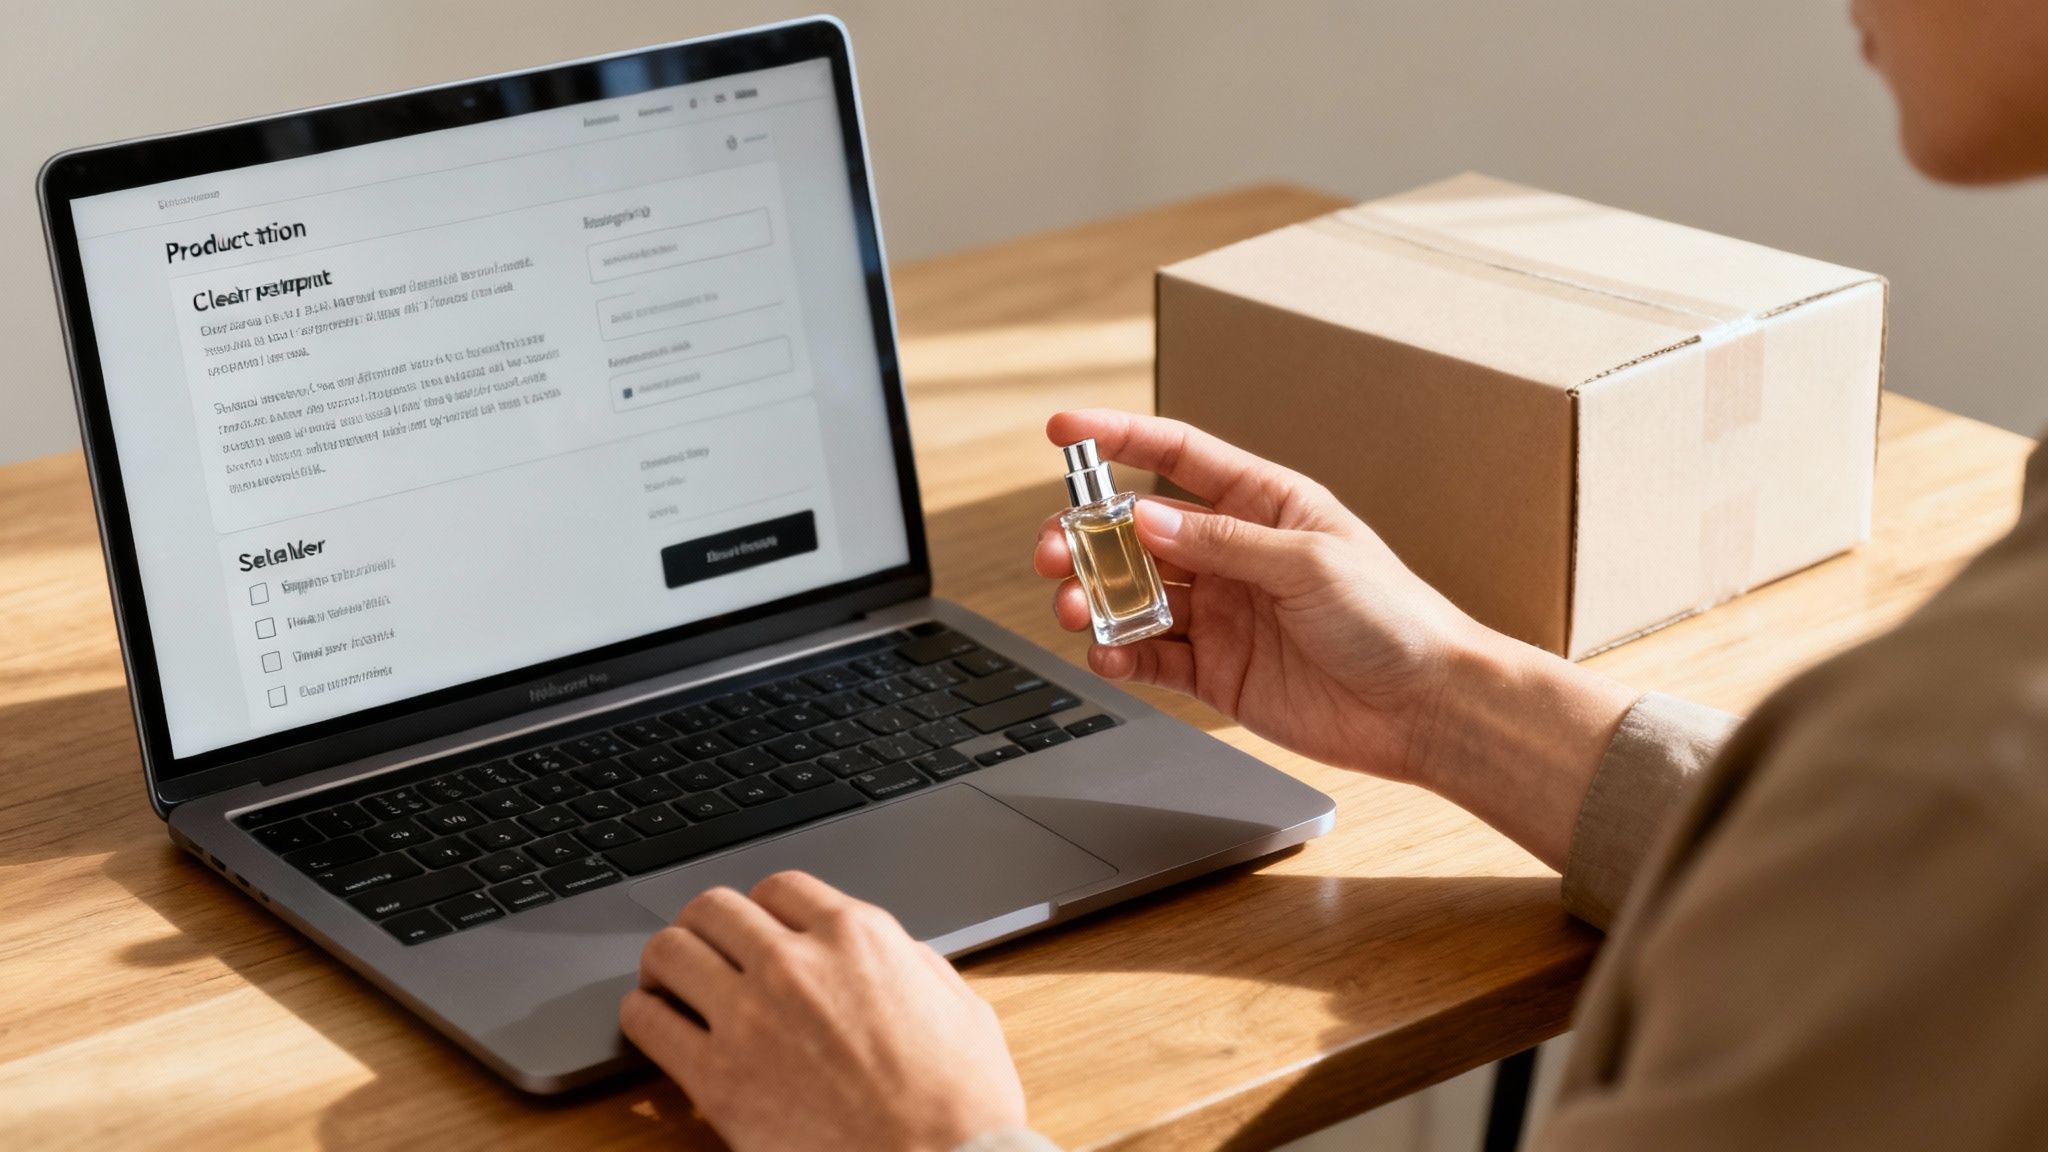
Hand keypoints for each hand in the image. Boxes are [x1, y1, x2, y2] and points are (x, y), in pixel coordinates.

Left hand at [621, 871, 1025, 1151]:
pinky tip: (656, 1024)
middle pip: (714, 907)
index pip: (780, 887)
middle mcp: (795, 962)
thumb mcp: (960, 1005)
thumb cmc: (962, 1102)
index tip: (760, 928)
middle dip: (707, 925)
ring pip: (669, 949)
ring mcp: (749, 1015)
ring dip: (666, 961)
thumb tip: (895, 956)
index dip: (765, 908)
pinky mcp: (716, 1077)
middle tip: (706, 948)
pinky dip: (643, 1014)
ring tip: (669, 981)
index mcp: (857, 937)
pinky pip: (646, 1020)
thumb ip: (914, 965)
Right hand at [1038, 409, 1485, 786]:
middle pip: (1139, 531)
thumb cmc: (1394, 618)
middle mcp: (1236, 554)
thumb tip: (1146, 518)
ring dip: (1097, 596)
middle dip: (1087, 536)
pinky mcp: (1218, 670)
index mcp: (1264, 504)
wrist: (1427, 706)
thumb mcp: (1308, 562)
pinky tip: (1106, 651)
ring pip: (1137, 594)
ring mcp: (1224, 612)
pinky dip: (1121, 651)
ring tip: (1074, 607)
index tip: (1063, 430)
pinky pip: (1152, 655)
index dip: (1117, 437)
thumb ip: (1222, 542)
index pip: (1178, 455)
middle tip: (1054, 552)